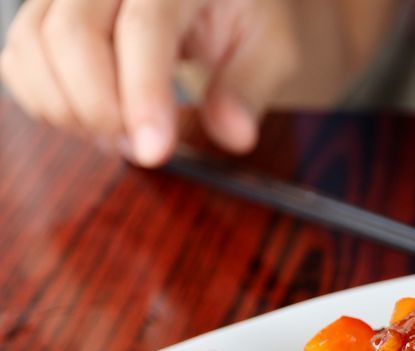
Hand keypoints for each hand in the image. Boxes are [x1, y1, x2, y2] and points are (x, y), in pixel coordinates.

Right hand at [0, 0, 300, 165]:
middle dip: (98, 107)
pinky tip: (89, 120)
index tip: (154, 150)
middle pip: (71, 35)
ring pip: (32, 43)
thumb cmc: (236, 12)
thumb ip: (248, 87)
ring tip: (117, 137)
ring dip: (67, 108)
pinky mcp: (43, 11)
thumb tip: (235, 134)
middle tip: (139, 148)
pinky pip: (18, 55)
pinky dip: (44, 100)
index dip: (142, 95)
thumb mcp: (267, 46)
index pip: (143, 29)